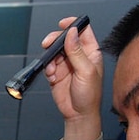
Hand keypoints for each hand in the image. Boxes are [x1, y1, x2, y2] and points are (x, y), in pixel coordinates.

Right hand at [41, 17, 103, 139]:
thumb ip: (77, 52)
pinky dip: (47, 69)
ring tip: (52, 69)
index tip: (63, 24)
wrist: (79, 115)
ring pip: (54, 52)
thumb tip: (71, 33)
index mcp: (91, 53)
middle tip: (48, 44)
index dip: (72, 25)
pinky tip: (51, 76)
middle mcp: (78, 56)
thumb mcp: (86, 71)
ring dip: (50, 58)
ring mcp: (67, 65)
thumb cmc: (89, 96)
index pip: (82, 31)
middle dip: (55, 41)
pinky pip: (48, 65)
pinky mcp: (56, 74)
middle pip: (64, 39)